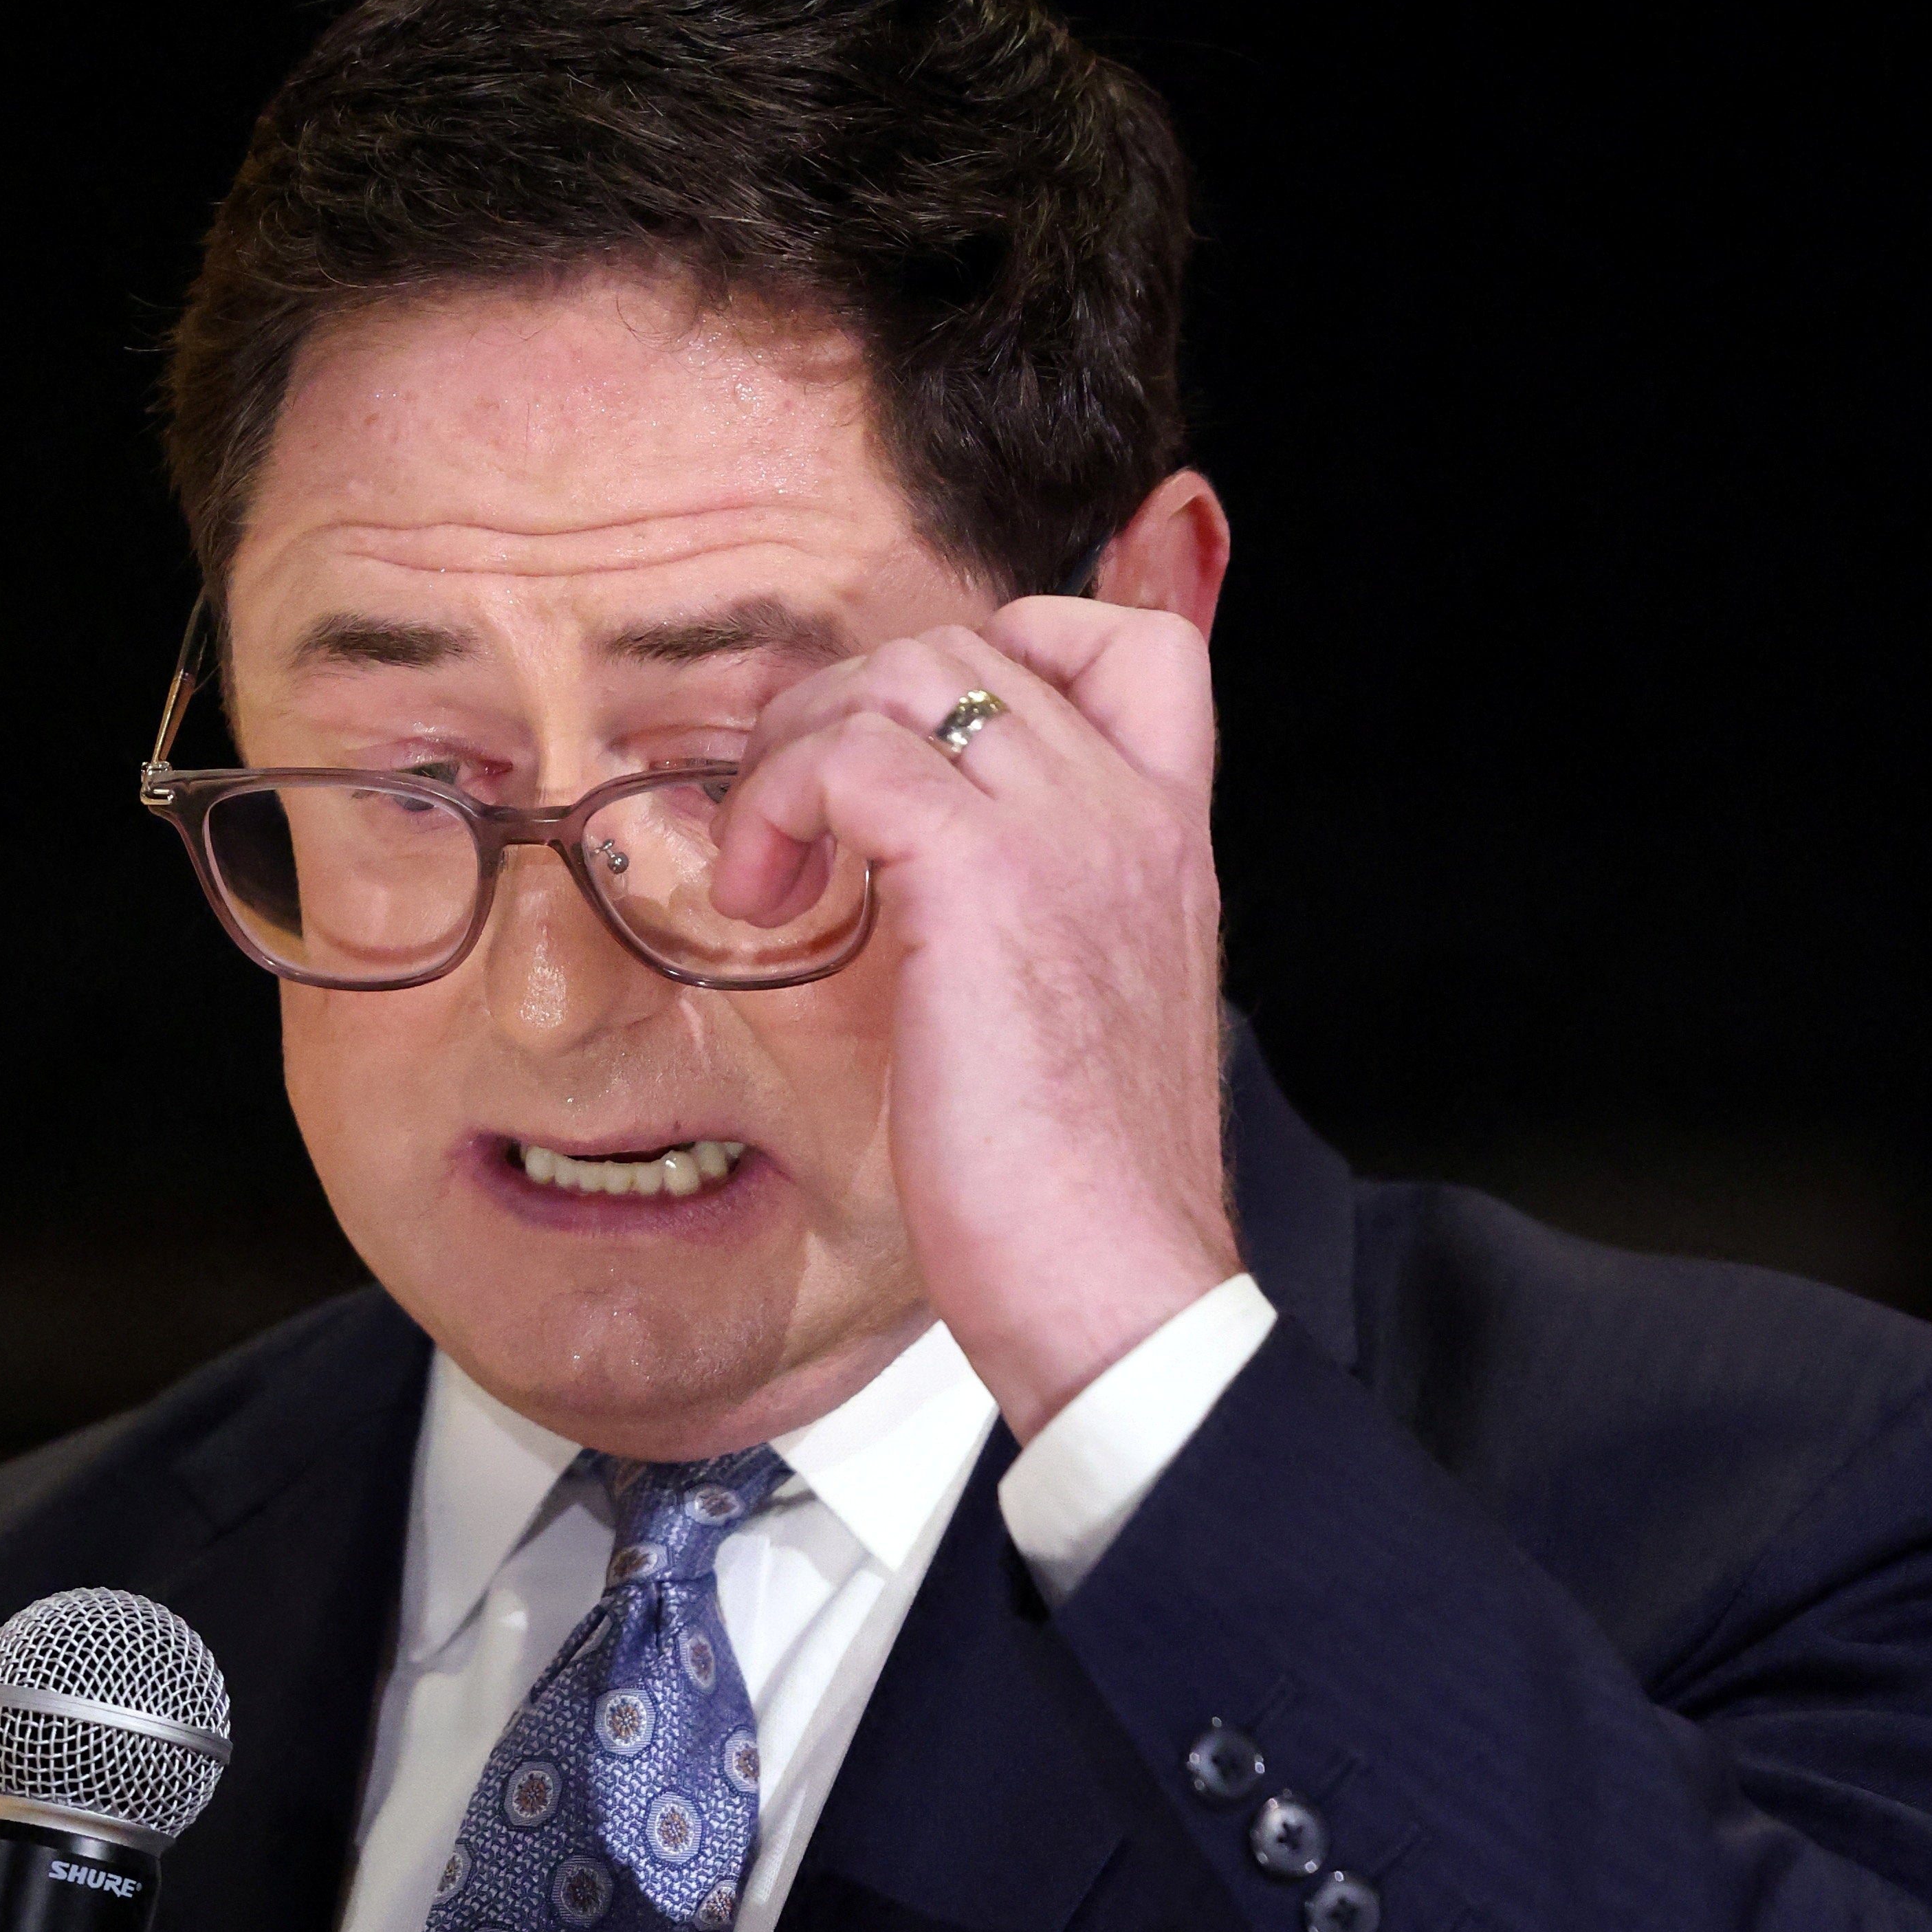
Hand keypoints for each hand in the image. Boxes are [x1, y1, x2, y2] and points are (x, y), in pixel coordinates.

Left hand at [710, 597, 1234, 1436]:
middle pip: (969, 645)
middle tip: (794, 828)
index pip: (1130, 646)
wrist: (1118, 1286)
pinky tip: (764, 905)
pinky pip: (852, 757)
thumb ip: (1048, 930)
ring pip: (902, 676)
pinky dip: (780, 805)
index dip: (1006, 650)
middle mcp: (1130, 811)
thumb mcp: (1085, 1020)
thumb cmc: (1083, 1195)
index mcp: (1168, 840)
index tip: (916, 753)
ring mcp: (1065, 833)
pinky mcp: (981, 879)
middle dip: (847, 712)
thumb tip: (949, 918)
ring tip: (770, 873)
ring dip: (800, 753)